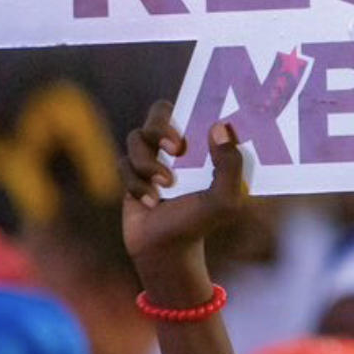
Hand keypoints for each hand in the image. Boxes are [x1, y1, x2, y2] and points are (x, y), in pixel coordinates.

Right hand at [119, 102, 249, 306]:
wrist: (167, 249)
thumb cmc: (200, 222)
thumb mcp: (226, 199)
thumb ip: (230, 165)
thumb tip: (220, 128)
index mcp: (200, 143)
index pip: (192, 106)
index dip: (192, 104)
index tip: (198, 124)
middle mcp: (173, 145)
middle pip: (158, 111)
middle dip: (162, 126)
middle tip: (177, 148)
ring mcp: (150, 157)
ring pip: (136, 138)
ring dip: (148, 162)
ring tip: (165, 186)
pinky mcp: (130, 174)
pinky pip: (124, 164)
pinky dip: (136, 184)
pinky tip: (150, 202)